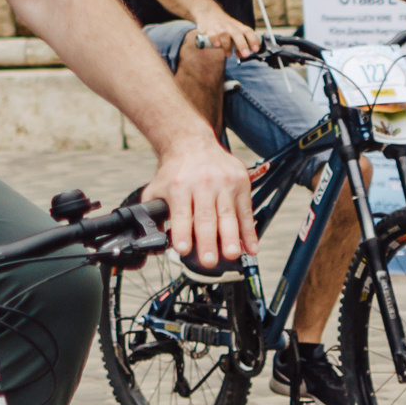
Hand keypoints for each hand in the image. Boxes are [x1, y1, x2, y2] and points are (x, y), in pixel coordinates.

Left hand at [143, 133, 253, 270]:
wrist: (192, 143)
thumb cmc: (174, 171)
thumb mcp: (157, 187)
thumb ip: (154, 211)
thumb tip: (154, 237)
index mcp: (179, 186)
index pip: (181, 213)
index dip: (182, 232)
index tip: (183, 249)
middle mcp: (203, 184)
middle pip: (206, 217)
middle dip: (208, 241)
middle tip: (209, 261)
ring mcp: (224, 184)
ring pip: (228, 215)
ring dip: (232, 238)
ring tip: (232, 255)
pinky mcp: (241, 183)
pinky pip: (246, 211)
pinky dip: (250, 231)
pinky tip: (251, 247)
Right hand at [194, 15, 262, 58]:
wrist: (209, 12)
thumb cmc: (224, 26)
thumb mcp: (233, 32)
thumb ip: (237, 44)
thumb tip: (241, 55)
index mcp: (238, 26)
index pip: (248, 31)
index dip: (253, 40)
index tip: (256, 50)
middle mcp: (230, 26)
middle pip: (237, 34)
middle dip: (242, 45)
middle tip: (246, 55)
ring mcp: (219, 27)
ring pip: (224, 34)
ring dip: (227, 45)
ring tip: (229, 55)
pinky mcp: (209, 29)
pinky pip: (212, 34)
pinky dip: (214, 39)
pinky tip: (217, 45)